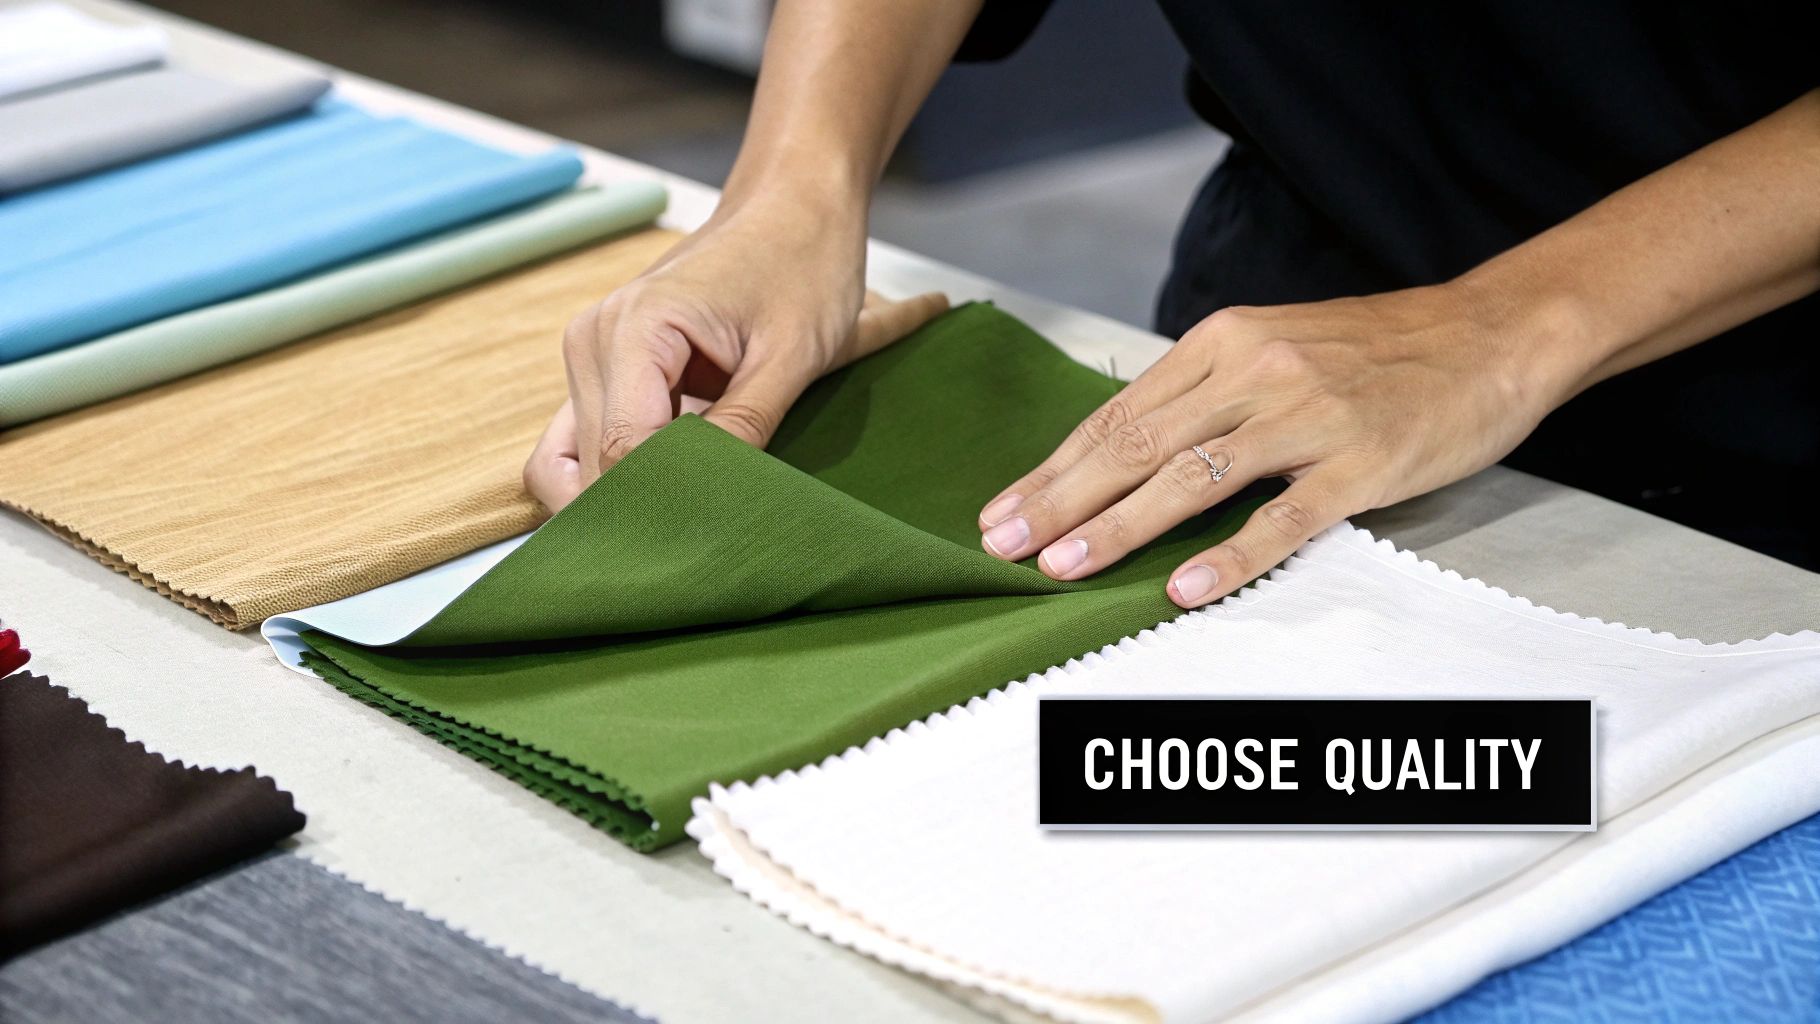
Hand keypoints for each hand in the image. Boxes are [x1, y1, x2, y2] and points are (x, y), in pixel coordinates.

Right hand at [524, 193, 946, 512]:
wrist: (792, 206)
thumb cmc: (803, 264)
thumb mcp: (794, 354)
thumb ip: (746, 429)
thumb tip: (711, 503)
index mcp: (636, 329)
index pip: (621, 452)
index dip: (660, 506)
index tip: (708, 538)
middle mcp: (593, 340)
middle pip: (588, 467)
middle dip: (638, 512)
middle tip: (704, 543)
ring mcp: (589, 354)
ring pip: (569, 464)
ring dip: (616, 500)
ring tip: (685, 523)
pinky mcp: (602, 369)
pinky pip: (580, 442)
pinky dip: (610, 478)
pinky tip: (666, 493)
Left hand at [975, 283, 1575, 606]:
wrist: (1489, 334)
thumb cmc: (1375, 350)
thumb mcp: (1273, 346)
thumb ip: (1203, 393)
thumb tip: (1120, 450)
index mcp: (1222, 342)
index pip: (1119, 414)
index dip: (1054, 467)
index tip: (1002, 510)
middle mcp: (1254, 371)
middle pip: (1137, 445)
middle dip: (1061, 499)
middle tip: (1003, 545)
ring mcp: (1308, 417)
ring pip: (1192, 479)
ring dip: (1121, 527)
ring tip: (1065, 567)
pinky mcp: (1361, 462)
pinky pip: (1283, 517)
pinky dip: (1230, 554)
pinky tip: (1183, 587)